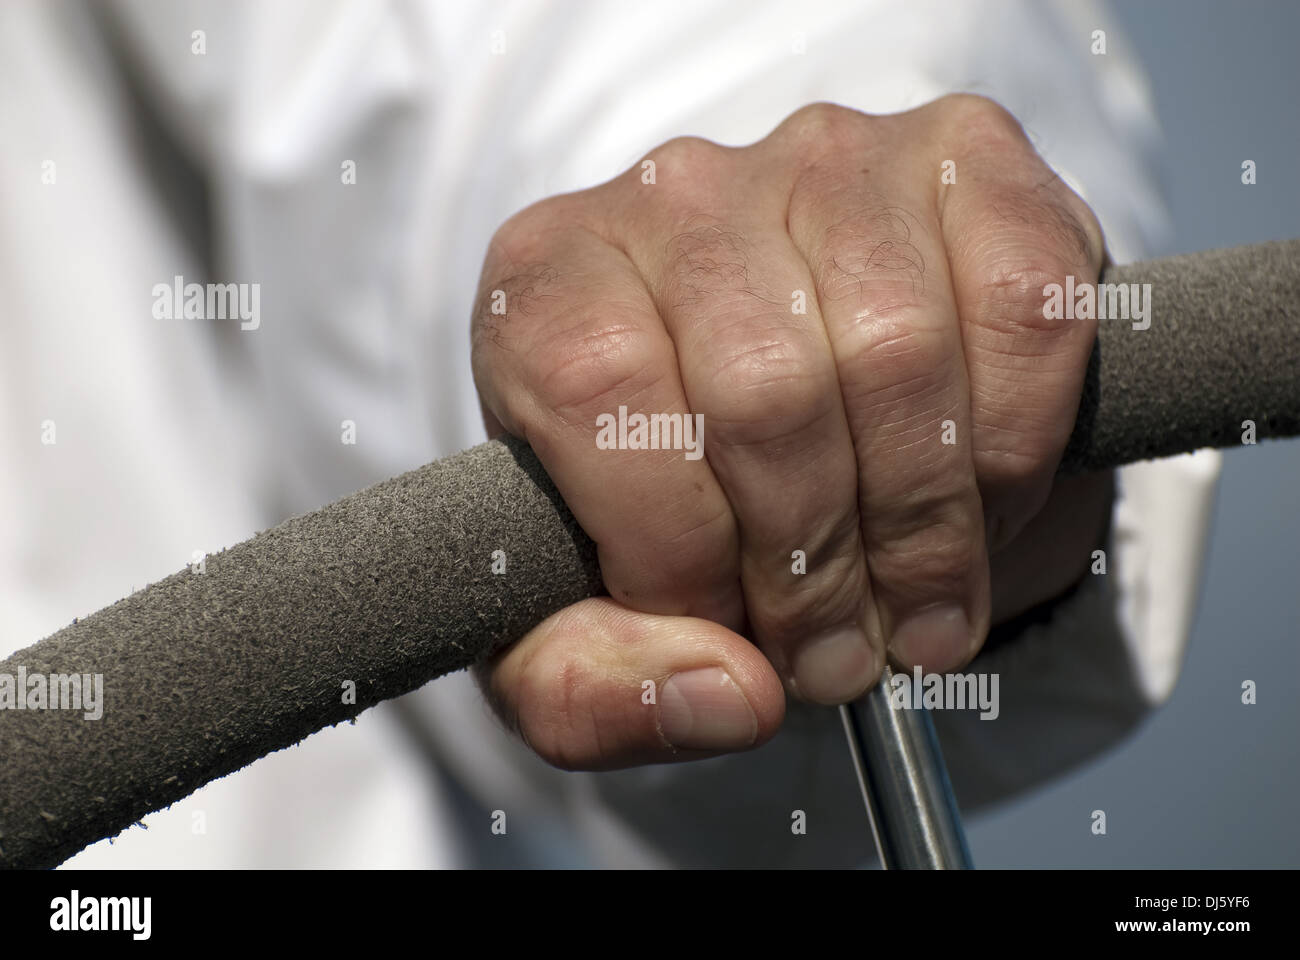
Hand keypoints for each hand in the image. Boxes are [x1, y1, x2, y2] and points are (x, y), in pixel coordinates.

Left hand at [470, 95, 1107, 769]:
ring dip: (922, 529)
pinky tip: (983, 511)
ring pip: (896, 354)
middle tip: (841, 655)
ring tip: (914, 610)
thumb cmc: (678, 511)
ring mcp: (827, 158)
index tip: (728, 632)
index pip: (595, 392)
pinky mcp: (962, 157)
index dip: (673, 545)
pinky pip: (1020, 306)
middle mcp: (678, 191)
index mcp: (548, 284)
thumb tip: (728, 697)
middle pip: (760, 389)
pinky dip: (1015, 446)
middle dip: (815, 568)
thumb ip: (594, 689)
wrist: (804, 422)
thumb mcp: (584, 626)